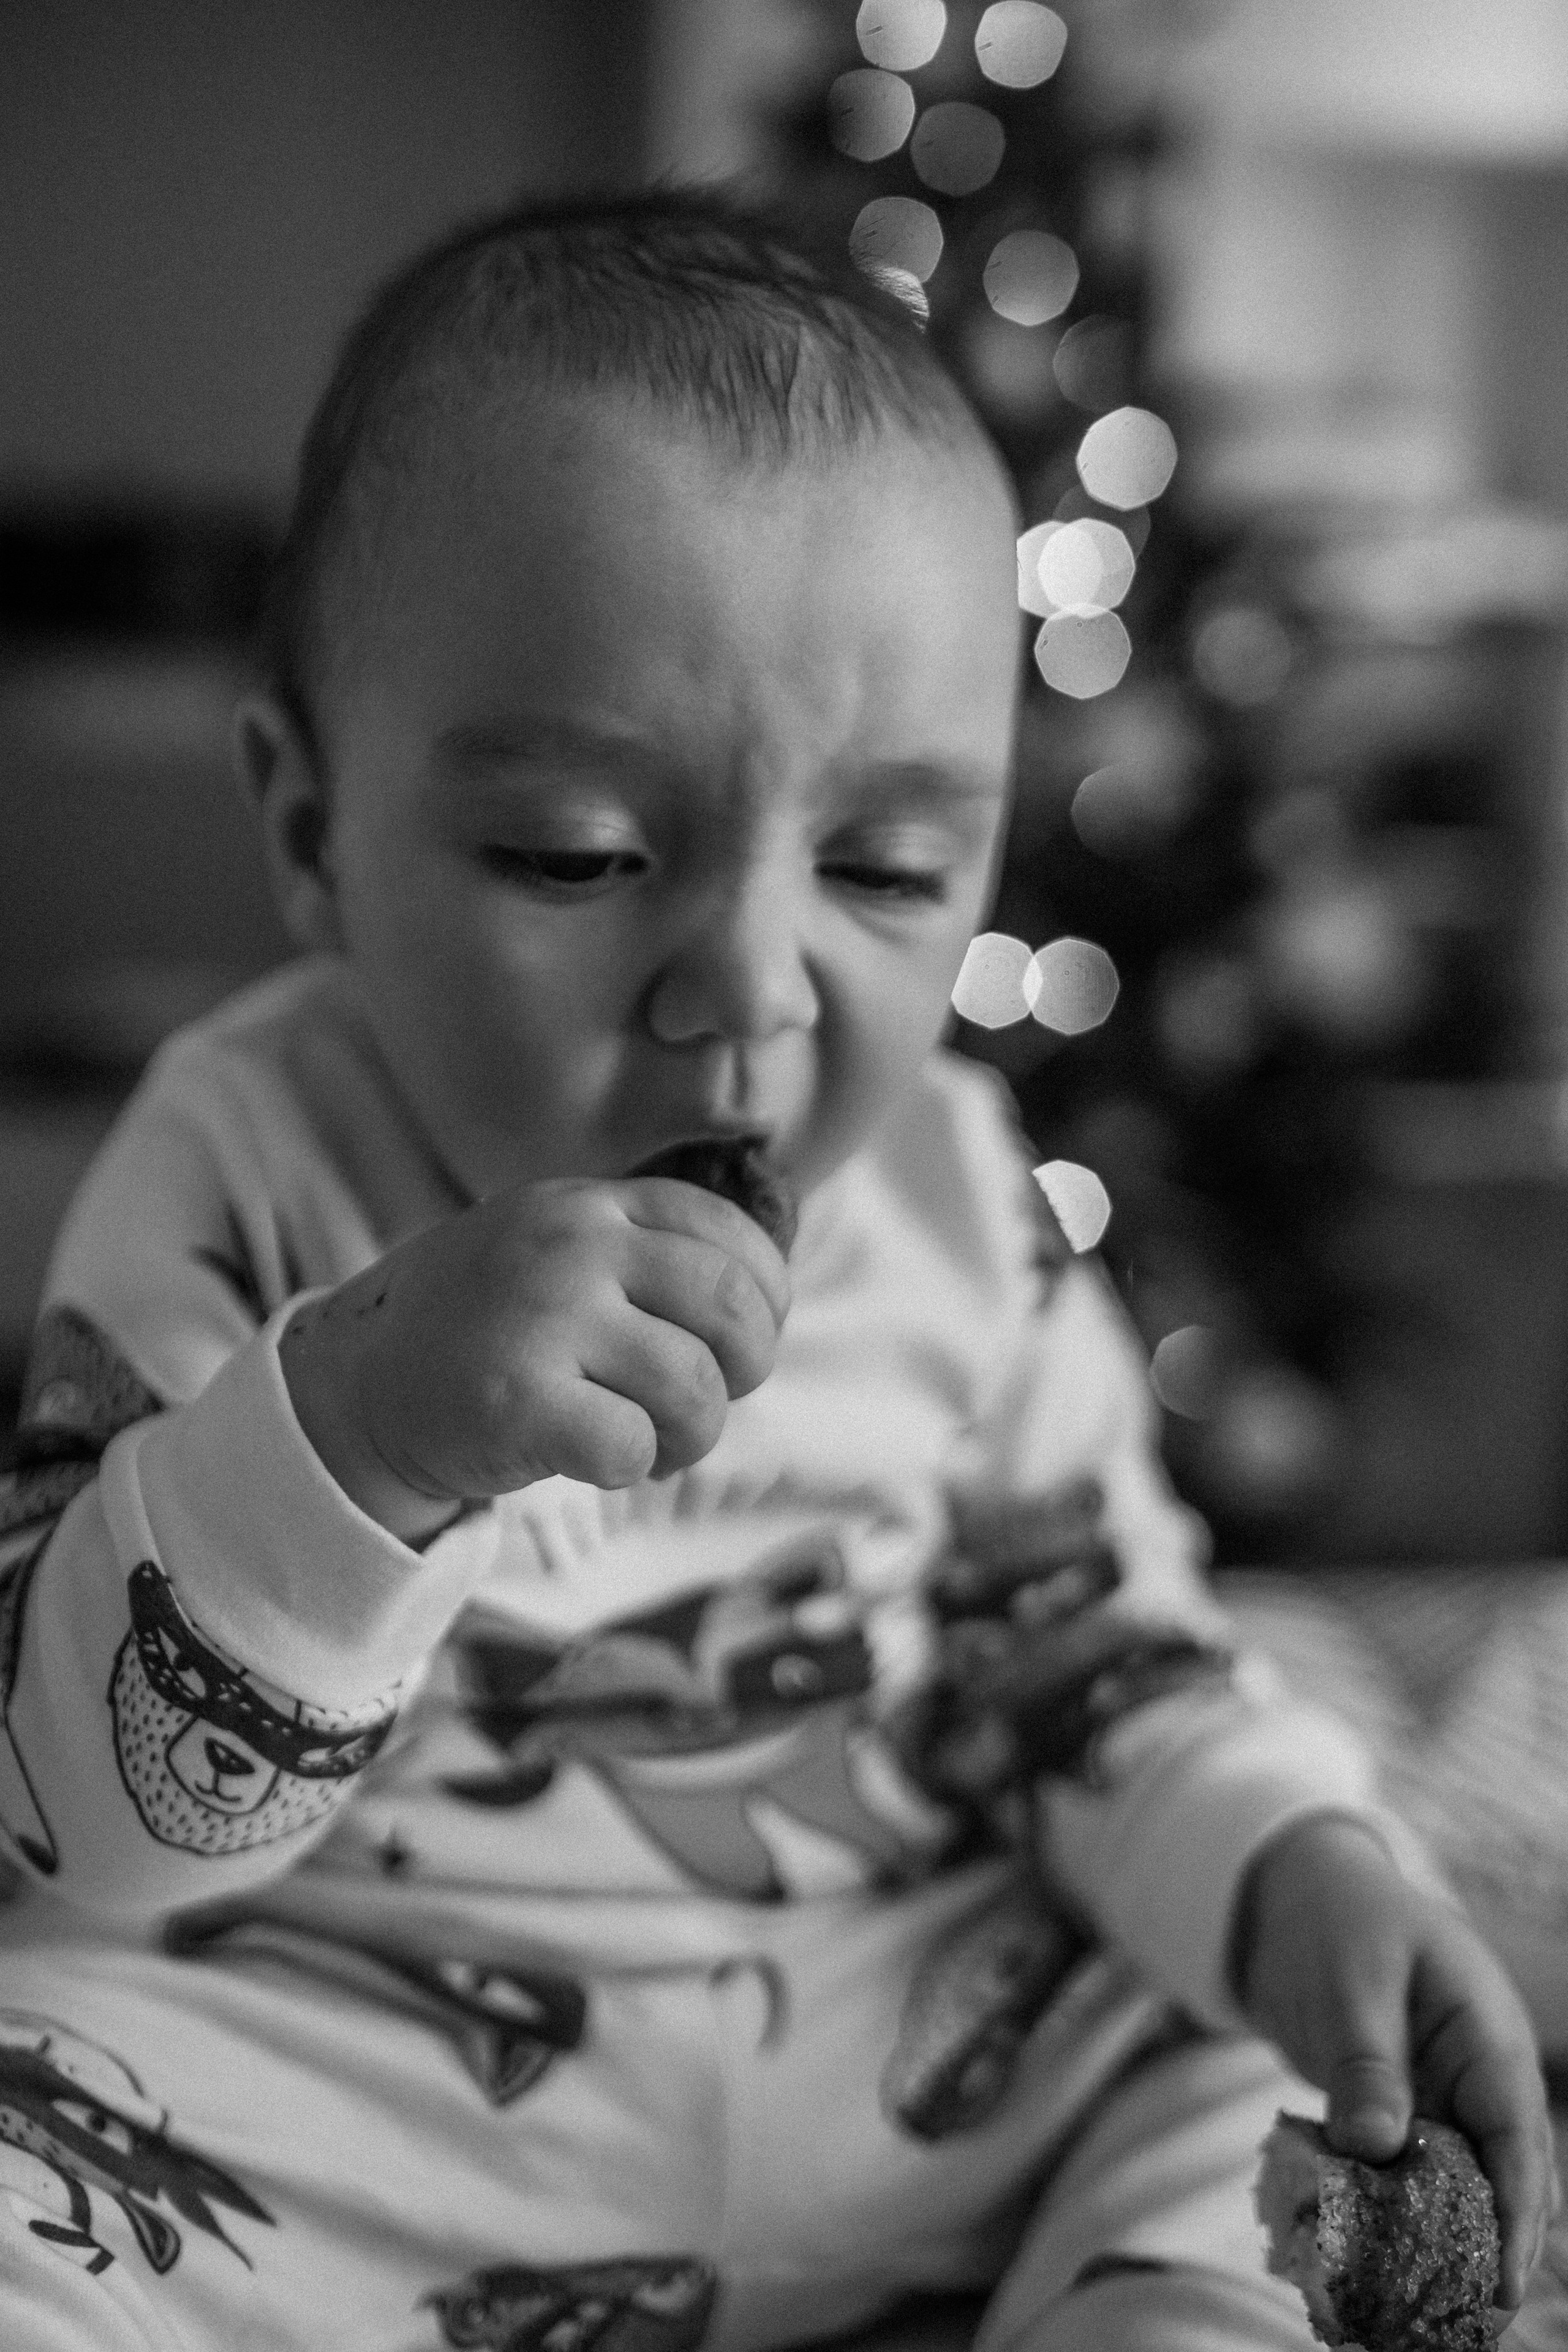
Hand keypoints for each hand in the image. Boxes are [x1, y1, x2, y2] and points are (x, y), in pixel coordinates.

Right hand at [279, 1176, 790, 1541]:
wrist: (362, 1386)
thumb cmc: (488, 1327)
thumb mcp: (560, 1250)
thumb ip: (647, 1253)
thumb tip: (765, 1298)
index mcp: (592, 1205)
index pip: (733, 1234)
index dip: (767, 1298)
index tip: (743, 1341)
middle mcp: (572, 1247)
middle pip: (733, 1305)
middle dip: (746, 1368)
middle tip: (705, 1398)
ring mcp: (543, 1319)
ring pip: (695, 1387)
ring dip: (692, 1435)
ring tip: (652, 1441)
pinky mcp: (518, 1401)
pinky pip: (634, 1446)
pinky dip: (634, 1467)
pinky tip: (598, 1458)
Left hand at [1234, 1815, 1558, 2312]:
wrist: (1296, 1893)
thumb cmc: (1336, 1917)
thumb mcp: (1349, 1979)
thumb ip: (1365, 2061)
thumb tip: (1375, 2146)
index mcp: (1486, 2033)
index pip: (1517, 2135)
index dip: (1517, 2212)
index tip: (1507, 2281)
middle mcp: (1475, 2072)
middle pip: (1498, 2174)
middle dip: (1488, 2246)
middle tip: (1460, 2319)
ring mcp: (1439, 2093)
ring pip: (1454, 2182)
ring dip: (1439, 2237)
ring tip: (1418, 2307)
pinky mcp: (1399, 2109)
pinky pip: (1406, 2170)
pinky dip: (1392, 2209)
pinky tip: (1368, 2255)